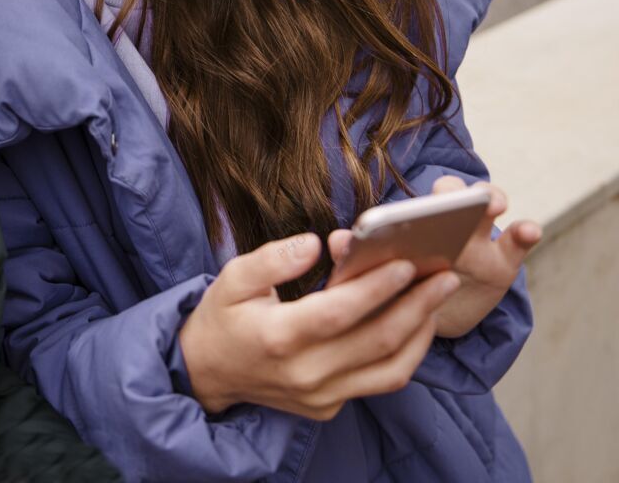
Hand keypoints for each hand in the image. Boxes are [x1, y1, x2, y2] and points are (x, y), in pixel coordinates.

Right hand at [179, 233, 460, 420]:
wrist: (207, 372)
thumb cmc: (222, 317)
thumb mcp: (231, 278)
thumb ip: (272, 259)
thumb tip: (315, 244)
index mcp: (277, 337)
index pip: (338, 312)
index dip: (375, 287)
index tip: (404, 262)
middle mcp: (304, 373)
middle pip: (376, 341)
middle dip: (417, 306)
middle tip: (443, 276)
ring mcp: (320, 396)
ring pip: (390, 370)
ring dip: (420, 333)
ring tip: (437, 298)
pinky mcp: (329, 407)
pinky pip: (379, 382)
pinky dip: (405, 353)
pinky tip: (414, 323)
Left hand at [328, 178, 541, 338]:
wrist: (425, 317)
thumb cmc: (395, 286)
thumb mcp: (379, 273)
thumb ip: (358, 254)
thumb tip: (335, 240)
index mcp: (413, 222)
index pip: (410, 198)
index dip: (413, 197)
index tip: (422, 205)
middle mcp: (445, 223)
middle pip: (453, 194)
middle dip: (456, 192)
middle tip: (456, 200)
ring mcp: (478, 241)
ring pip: (487, 207)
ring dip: (491, 198)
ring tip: (494, 204)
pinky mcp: (503, 263)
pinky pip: (518, 241)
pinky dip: (525, 231)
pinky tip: (528, 229)